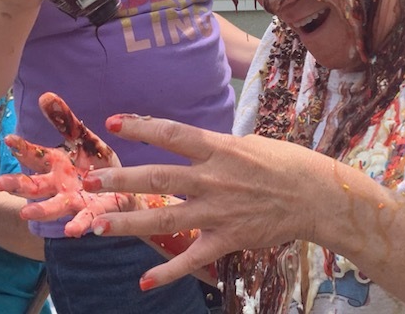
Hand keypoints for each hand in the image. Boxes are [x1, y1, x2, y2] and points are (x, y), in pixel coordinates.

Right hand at [0, 92, 137, 236]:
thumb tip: (44, 95)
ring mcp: (73, 201)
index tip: (9, 139)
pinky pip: (85, 220)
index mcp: (55, 164)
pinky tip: (73, 231)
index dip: (23, 147)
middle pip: (34, 186)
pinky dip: (78, 226)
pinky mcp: (93, 213)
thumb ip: (64, 120)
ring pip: (53, 207)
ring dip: (40, 211)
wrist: (122, 189)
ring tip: (25, 214)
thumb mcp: (83, 138)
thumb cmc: (95, 163)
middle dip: (17, 185)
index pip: (34, 155)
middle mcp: (58, 185)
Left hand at [82, 115, 324, 288]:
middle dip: (121, 179)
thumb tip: (196, 144)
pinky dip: (168, 272)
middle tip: (89, 182)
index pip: (173, 134)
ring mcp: (219, 210)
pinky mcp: (228, 238)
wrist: (315, 195)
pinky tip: (144, 281)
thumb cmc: (286, 162)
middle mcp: (213, 178)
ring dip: (130, 224)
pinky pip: (193, 257)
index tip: (112, 123)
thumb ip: (218, 146)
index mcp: (220, 148)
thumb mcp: (250, 143)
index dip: (141, 127)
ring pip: (166, 217)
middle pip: (159, 177)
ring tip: (98, 226)